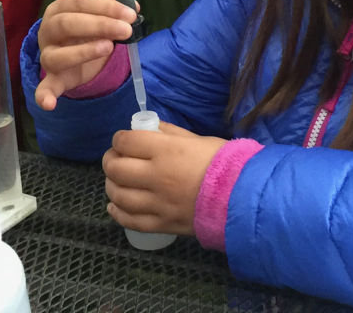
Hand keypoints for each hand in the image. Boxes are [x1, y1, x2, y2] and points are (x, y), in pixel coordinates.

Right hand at [35, 0, 138, 111]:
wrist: (74, 55)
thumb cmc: (85, 29)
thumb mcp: (98, 14)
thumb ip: (115, 8)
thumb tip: (133, 6)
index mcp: (59, 9)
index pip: (78, 2)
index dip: (105, 6)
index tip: (130, 13)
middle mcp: (47, 30)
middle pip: (67, 24)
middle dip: (99, 25)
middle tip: (126, 30)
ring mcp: (47, 55)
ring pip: (58, 55)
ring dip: (84, 52)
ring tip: (109, 47)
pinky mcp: (52, 79)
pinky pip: (44, 89)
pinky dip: (44, 96)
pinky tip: (50, 103)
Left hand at [102, 120, 227, 236]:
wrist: (241, 197)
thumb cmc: (223, 162)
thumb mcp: (197, 138)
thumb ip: (170, 133)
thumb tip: (150, 129)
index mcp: (165, 150)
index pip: (126, 142)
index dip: (119, 139)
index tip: (123, 141)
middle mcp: (156, 176)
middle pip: (116, 168)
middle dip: (111, 161)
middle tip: (115, 159)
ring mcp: (157, 203)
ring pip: (118, 195)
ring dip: (111, 185)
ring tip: (116, 181)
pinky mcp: (162, 224)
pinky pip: (130, 220)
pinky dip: (117, 212)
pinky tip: (114, 205)